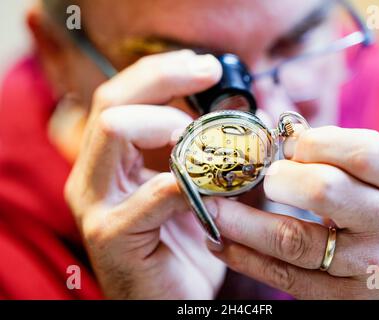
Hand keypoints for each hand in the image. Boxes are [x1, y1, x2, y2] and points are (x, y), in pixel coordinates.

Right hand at [65, 50, 225, 298]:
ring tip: (202, 136)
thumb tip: (246, 108)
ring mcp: (96, 204)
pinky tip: (216, 186)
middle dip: (164, 79)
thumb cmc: (190, 243)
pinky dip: (189, 180)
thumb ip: (215, 150)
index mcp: (113, 160)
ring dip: (168, 122)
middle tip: (209, 74)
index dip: (164, 71)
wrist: (176, 302)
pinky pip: (153, 191)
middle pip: (113, 101)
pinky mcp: (112, 235)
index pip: (124, 95)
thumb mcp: (204, 186)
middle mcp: (94, 175)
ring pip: (115, 129)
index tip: (209, 66)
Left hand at [206, 126, 378, 298]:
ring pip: (293, 240)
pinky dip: (245, 258)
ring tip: (212, 209)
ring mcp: (369, 266)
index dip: (311, 144)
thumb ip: (336, 151)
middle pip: (322, 190)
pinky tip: (221, 243)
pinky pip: (284, 277)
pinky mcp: (342, 298)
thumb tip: (280, 133)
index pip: (357, 151)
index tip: (287, 148)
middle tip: (263, 178)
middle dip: (279, 179)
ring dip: (242, 222)